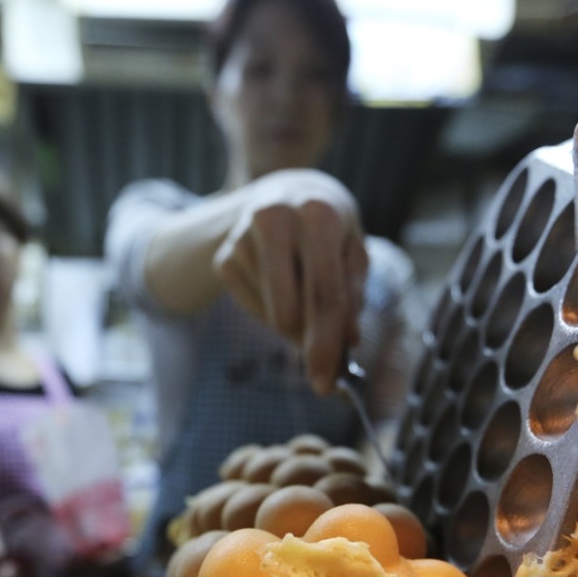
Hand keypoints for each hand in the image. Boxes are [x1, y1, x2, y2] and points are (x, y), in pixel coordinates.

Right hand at [214, 169, 368, 393]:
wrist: (284, 193)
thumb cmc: (329, 229)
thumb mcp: (354, 251)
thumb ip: (352, 296)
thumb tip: (346, 343)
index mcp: (318, 214)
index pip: (324, 294)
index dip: (326, 344)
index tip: (326, 383)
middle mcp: (275, 219)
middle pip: (290, 313)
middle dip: (308, 344)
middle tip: (322, 363)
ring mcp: (242, 238)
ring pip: (270, 316)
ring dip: (292, 322)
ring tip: (304, 291)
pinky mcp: (223, 257)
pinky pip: (252, 310)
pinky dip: (271, 310)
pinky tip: (280, 284)